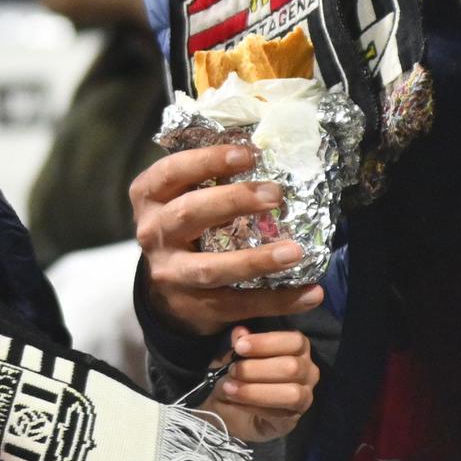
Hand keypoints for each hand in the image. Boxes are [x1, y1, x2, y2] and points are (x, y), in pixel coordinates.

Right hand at [130, 144, 323, 336]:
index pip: (171, 172)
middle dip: (234, 201)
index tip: (247, 154)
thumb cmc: (185, 228)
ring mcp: (171, 274)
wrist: (164, 292)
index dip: (206, 161)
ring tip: (295, 252)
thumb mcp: (181, 197)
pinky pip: (239, 304)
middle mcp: (154, 234)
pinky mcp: (194, 306)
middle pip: (189, 214)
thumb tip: (264, 154)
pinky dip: (278, 300)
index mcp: (149, 197)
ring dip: (257, 260)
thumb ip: (208, 178)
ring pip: (212, 267)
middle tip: (276, 193)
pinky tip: (311, 293)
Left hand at [204, 326, 319, 442]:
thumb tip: (240, 332)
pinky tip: (235, 401)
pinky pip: (280, 414)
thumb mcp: (236, 356)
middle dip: (257, 369)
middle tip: (232, 370)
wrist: (232, 409)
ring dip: (255, 390)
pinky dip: (253, 406)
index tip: (240, 347)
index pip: (295, 341)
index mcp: (298, 349)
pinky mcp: (293, 420)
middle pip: (292, 367)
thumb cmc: (241, 374)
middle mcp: (308, 371)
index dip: (267, 342)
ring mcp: (305, 397)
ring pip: (291, 393)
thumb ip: (241, 344)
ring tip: (230, 388)